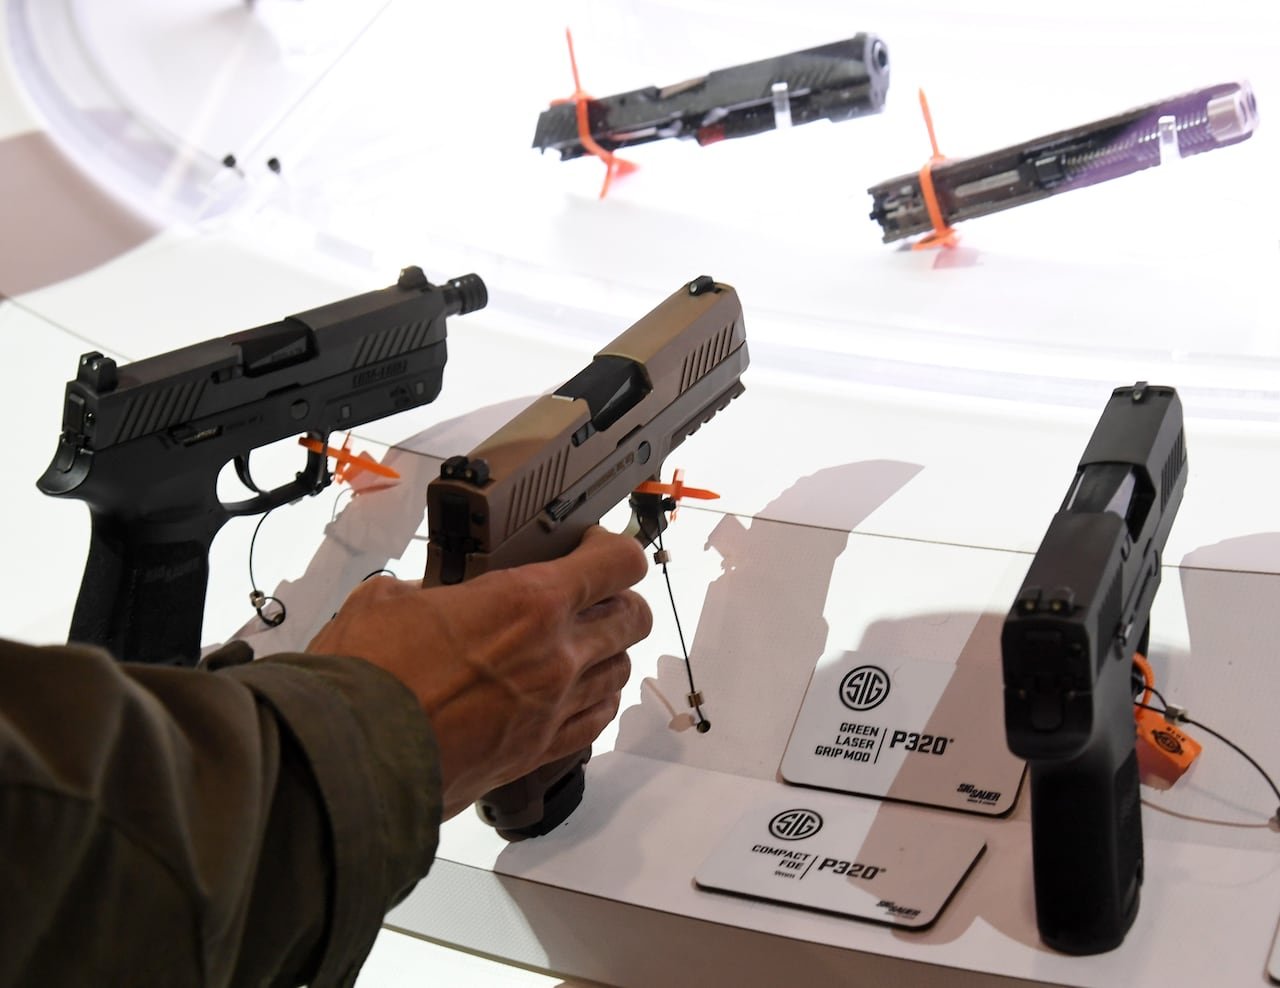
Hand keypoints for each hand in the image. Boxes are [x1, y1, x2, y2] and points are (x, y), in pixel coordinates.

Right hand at [307, 526, 652, 818]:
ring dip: (606, 651)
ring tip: (574, 643)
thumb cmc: (366, 681)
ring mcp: (554, 709)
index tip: (592, 546)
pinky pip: (596, 720)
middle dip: (618, 598)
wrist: (351, 763)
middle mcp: (557, 656)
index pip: (619, 562)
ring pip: (621, 670)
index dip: (615, 547)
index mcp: (530, 603)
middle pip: (635, 617)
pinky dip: (593, 700)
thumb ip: (428, 588)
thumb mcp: (389, 599)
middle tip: (587, 594)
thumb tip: (432, 595)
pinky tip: (568, 692)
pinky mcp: (538, 753)